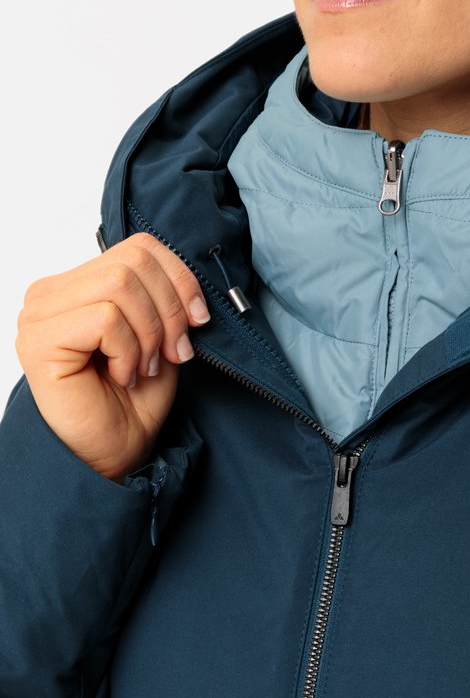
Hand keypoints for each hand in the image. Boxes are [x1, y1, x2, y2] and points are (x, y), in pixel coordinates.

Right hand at [16, 233, 209, 480]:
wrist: (114, 454)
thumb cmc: (133, 399)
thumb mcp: (161, 334)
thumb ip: (165, 295)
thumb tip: (189, 276)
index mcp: (78, 283)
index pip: (139, 247)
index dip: (179, 278)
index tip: (197, 319)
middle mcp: (50, 293)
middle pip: (133, 262)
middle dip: (169, 309)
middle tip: (172, 352)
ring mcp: (39, 315)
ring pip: (120, 284)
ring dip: (149, 333)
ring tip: (143, 367)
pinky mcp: (39, 340)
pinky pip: (106, 318)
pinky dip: (128, 350)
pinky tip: (121, 375)